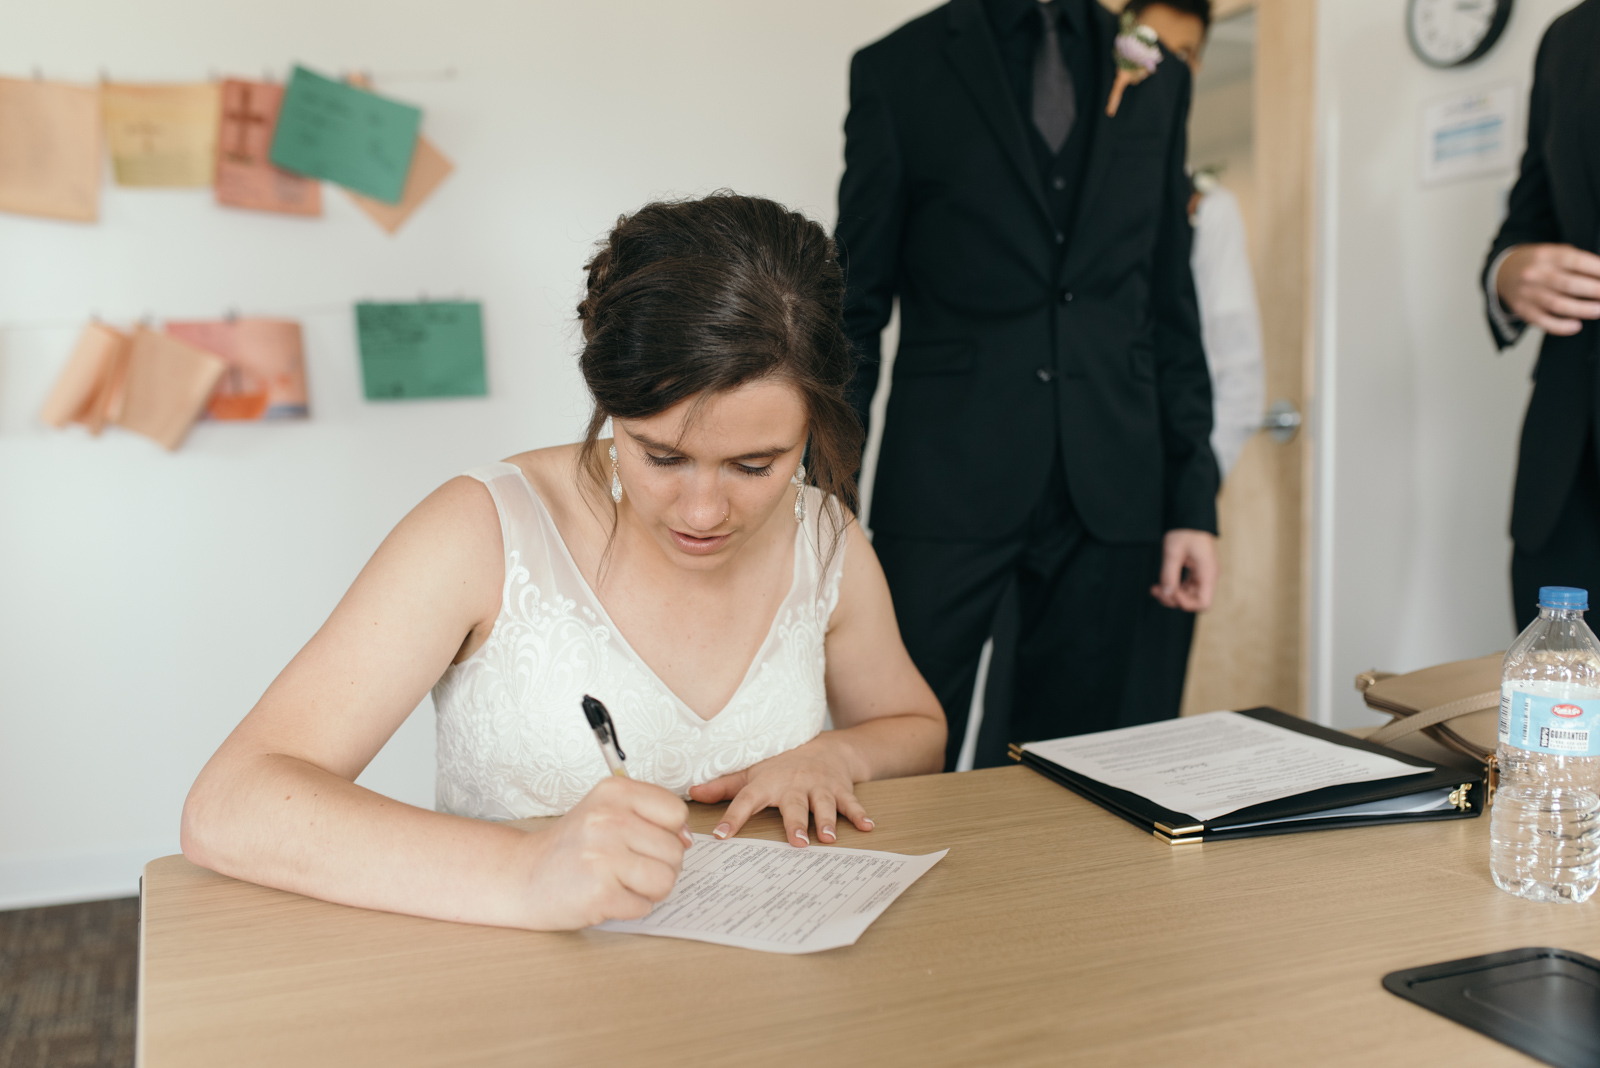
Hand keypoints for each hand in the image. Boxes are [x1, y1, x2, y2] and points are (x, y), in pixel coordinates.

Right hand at [520, 776, 691, 929]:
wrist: (524, 875)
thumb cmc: (573, 846)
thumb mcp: (607, 812)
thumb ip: (650, 817)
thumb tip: (687, 840)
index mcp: (614, 792)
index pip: (676, 812)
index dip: (670, 832)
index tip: (646, 840)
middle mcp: (608, 819)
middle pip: (675, 851)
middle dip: (659, 866)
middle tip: (627, 867)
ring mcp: (603, 855)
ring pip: (666, 880)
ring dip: (649, 889)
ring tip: (620, 882)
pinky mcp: (599, 892)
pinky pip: (644, 906)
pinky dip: (630, 907)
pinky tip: (606, 896)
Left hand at [688, 735, 872, 847]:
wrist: (824, 746)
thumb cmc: (782, 764)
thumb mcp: (752, 772)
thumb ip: (725, 786)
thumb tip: (692, 793)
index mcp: (768, 784)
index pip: (746, 800)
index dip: (733, 817)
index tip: (721, 835)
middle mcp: (794, 785)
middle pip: (794, 806)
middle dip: (796, 823)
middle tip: (797, 842)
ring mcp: (820, 786)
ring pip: (824, 804)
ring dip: (828, 820)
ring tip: (829, 838)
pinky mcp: (841, 788)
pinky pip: (851, 802)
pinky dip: (860, 814)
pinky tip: (868, 827)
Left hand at [1150, 528, 1216, 611]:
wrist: (1191, 517)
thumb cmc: (1185, 531)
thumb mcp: (1173, 552)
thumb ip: (1169, 575)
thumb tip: (1166, 594)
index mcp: (1208, 573)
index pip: (1203, 603)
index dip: (1185, 603)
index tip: (1171, 591)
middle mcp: (1208, 577)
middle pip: (1194, 601)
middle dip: (1174, 599)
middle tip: (1156, 590)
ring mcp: (1202, 575)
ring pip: (1188, 595)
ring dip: (1171, 595)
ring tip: (1154, 588)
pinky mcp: (1195, 573)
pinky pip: (1185, 587)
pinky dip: (1173, 588)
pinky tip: (1160, 584)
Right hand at [1496, 243, 1599, 335]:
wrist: (1505, 272)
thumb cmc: (1540, 263)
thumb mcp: (1556, 253)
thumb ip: (1577, 262)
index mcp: (1547, 255)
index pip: (1576, 261)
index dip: (1597, 270)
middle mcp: (1535, 274)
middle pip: (1569, 284)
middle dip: (1595, 291)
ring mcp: (1527, 293)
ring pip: (1558, 304)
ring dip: (1583, 309)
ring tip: (1599, 310)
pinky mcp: (1523, 309)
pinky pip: (1543, 321)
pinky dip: (1561, 326)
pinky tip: (1576, 326)